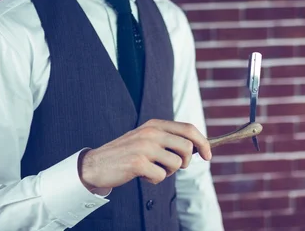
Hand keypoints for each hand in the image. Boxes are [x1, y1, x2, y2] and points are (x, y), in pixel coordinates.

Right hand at [79, 119, 211, 190]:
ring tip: (153, 169)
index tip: (209, 155)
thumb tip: (198, 148)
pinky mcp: (138, 162)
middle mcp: (151, 132)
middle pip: (187, 147)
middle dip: (186, 162)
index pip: (188, 128)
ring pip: (176, 163)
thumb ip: (168, 139)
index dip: (203, 142)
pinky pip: (161, 176)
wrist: (96, 164)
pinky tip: (142, 175)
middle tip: (173, 167)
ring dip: (168, 172)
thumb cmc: (126, 154)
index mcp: (155, 124)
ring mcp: (145, 147)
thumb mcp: (147, 139)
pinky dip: (155, 180)